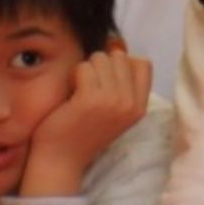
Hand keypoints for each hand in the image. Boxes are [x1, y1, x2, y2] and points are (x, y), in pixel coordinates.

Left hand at [21, 45, 150, 196]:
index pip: (143, 63)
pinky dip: (73, 76)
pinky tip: (70, 94)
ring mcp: (113, 101)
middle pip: (120, 56)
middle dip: (101, 65)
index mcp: (140, 107)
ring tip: (78, 92)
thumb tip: (117, 43)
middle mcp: (130, 103)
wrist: (60, 161)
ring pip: (101, 58)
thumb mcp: (113, 110)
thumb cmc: (82, 132)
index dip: (122, 64)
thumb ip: (121, 83)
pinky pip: (83, 67)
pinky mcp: (91, 99)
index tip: (106, 79)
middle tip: (88, 88)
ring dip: (86, 69)